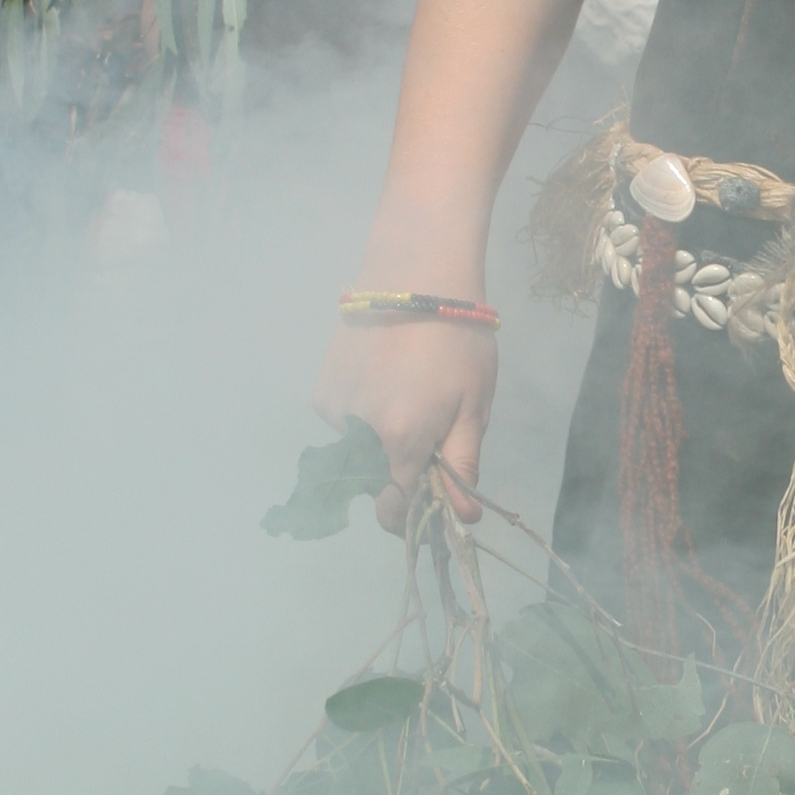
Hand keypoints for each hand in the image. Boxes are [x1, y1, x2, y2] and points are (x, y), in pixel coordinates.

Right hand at [313, 316, 495, 532]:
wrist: (414, 276)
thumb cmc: (458, 340)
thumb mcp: (473, 406)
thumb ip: (462, 465)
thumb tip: (462, 518)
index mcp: (400, 441)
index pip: (393, 509)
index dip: (411, 517)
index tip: (428, 506)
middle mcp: (358, 435)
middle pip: (375, 480)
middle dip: (400, 470)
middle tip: (428, 429)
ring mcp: (334, 411)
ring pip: (360, 451)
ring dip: (381, 440)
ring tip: (408, 392)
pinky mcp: (322, 391)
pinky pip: (345, 423)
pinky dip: (364, 414)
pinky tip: (383, 378)